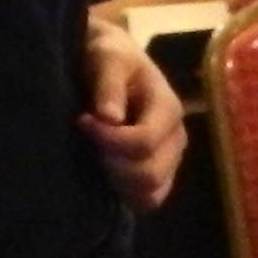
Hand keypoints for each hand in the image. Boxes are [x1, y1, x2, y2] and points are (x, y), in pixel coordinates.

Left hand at [81, 25, 187, 211]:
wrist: (110, 63)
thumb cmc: (109, 56)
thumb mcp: (107, 57)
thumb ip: (109, 84)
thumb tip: (110, 117)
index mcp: (169, 108)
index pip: (144, 142)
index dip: (108, 140)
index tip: (82, 120)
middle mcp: (176, 138)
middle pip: (149, 174)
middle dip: (112, 164)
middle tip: (88, 143)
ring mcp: (169, 160)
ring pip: (149, 194)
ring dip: (118, 182)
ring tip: (97, 156)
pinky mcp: (157, 174)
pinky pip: (147, 201)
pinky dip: (124, 193)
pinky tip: (104, 171)